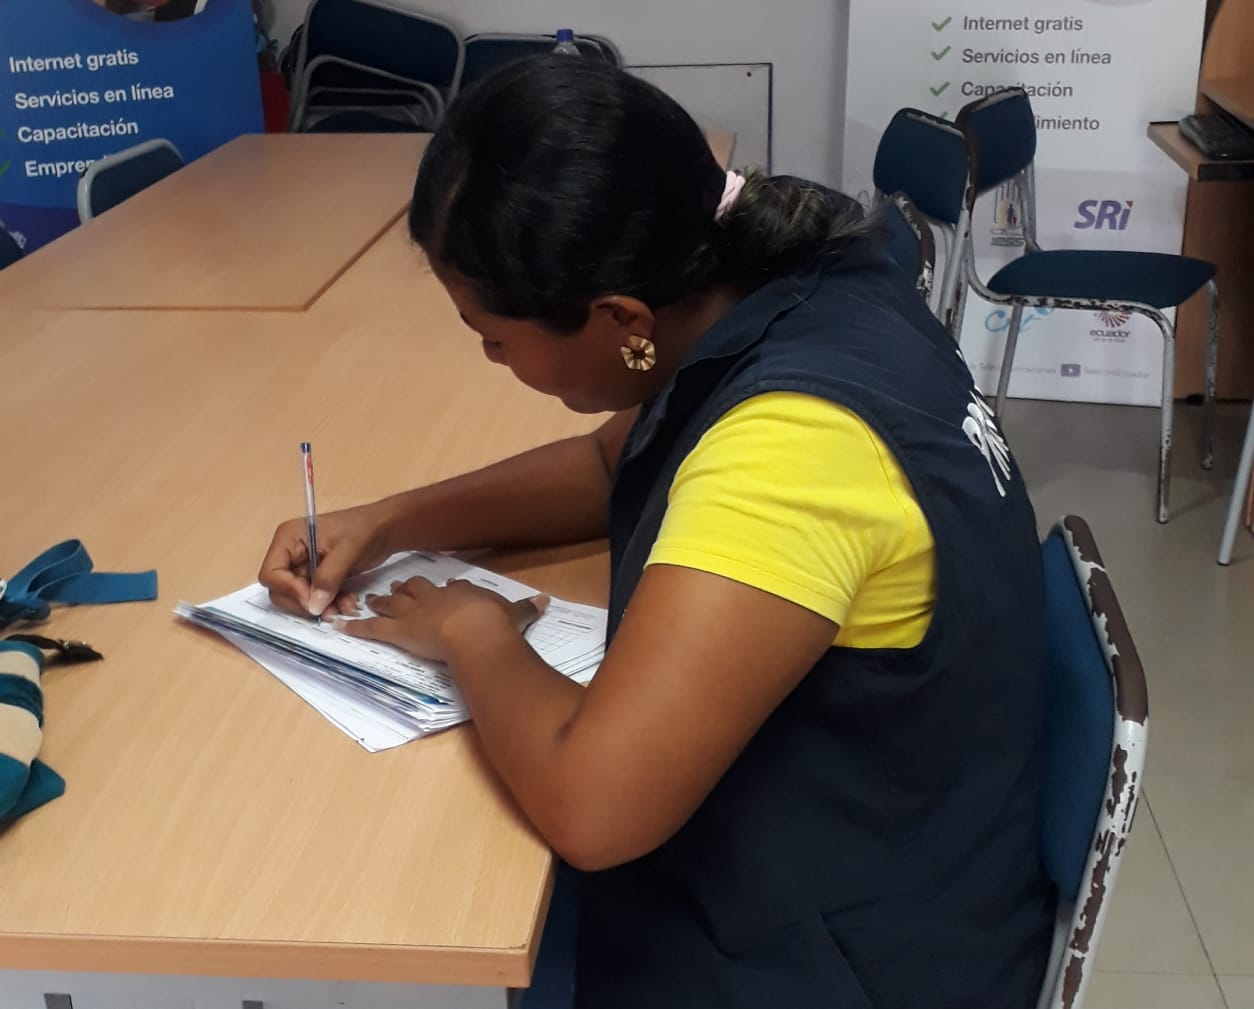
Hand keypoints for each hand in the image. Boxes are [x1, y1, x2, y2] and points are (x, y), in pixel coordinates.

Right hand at [259, 501, 397, 617]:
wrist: (385, 529)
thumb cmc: (365, 528)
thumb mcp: (347, 551)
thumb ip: (328, 577)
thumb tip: (313, 606)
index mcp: (289, 538)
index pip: (271, 574)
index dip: (289, 590)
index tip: (313, 600)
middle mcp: (290, 553)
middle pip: (281, 590)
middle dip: (306, 603)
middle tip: (330, 611)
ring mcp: (303, 566)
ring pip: (300, 598)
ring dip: (322, 607)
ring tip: (346, 606)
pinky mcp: (317, 576)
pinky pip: (315, 598)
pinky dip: (331, 604)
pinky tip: (348, 602)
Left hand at [337, 577, 547, 663]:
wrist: (477, 630)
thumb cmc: (496, 623)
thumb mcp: (516, 613)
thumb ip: (527, 608)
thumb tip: (545, 602)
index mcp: (460, 591)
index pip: (448, 588)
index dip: (441, 590)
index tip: (439, 589)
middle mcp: (433, 597)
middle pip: (415, 588)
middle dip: (405, 588)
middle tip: (395, 588)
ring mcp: (414, 613)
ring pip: (392, 604)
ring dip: (379, 602)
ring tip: (367, 601)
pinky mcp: (399, 631)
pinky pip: (373, 629)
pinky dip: (356, 628)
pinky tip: (341, 627)